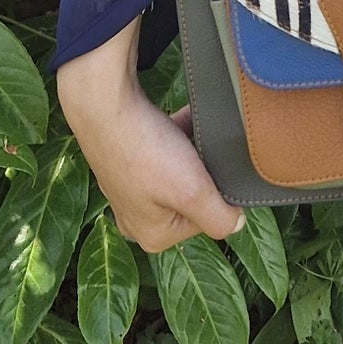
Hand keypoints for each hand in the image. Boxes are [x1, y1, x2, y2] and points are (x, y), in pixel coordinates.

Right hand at [56, 21, 243, 253]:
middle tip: (201, 147)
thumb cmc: (145, 152)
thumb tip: (236, 224)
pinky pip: (164, 153)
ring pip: (180, 171)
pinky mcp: (127, 162)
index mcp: (153, 236)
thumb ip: (220, 217)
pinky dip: (177, 135)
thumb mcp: (192, 192)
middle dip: (203, 167)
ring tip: (192, 129)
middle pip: (193, 194)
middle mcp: (138, 219)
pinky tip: (182, 118)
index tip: (211, 166)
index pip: (208, 218)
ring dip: (193, 148)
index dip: (217, 189)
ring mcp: (130, 190)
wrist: (105, 107)